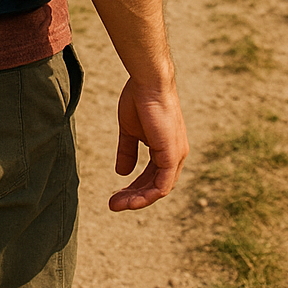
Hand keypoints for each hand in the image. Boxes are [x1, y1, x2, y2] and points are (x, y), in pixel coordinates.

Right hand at [110, 77, 188, 210]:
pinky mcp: (172, 156)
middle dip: (133, 197)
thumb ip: (128, 151)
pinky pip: (161, 186)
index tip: (115, 195)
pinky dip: (146, 196)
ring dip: (136, 200)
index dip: (134, 188)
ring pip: (158, 190)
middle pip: (155, 186)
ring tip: (115, 205)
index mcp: (167, 148)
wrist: (148, 82)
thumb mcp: (130, 130)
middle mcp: (175, 155)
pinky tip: (130, 201)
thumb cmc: (140, 99)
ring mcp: (176, 156)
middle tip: (112, 204)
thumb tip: (121, 172)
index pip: (152, 177)